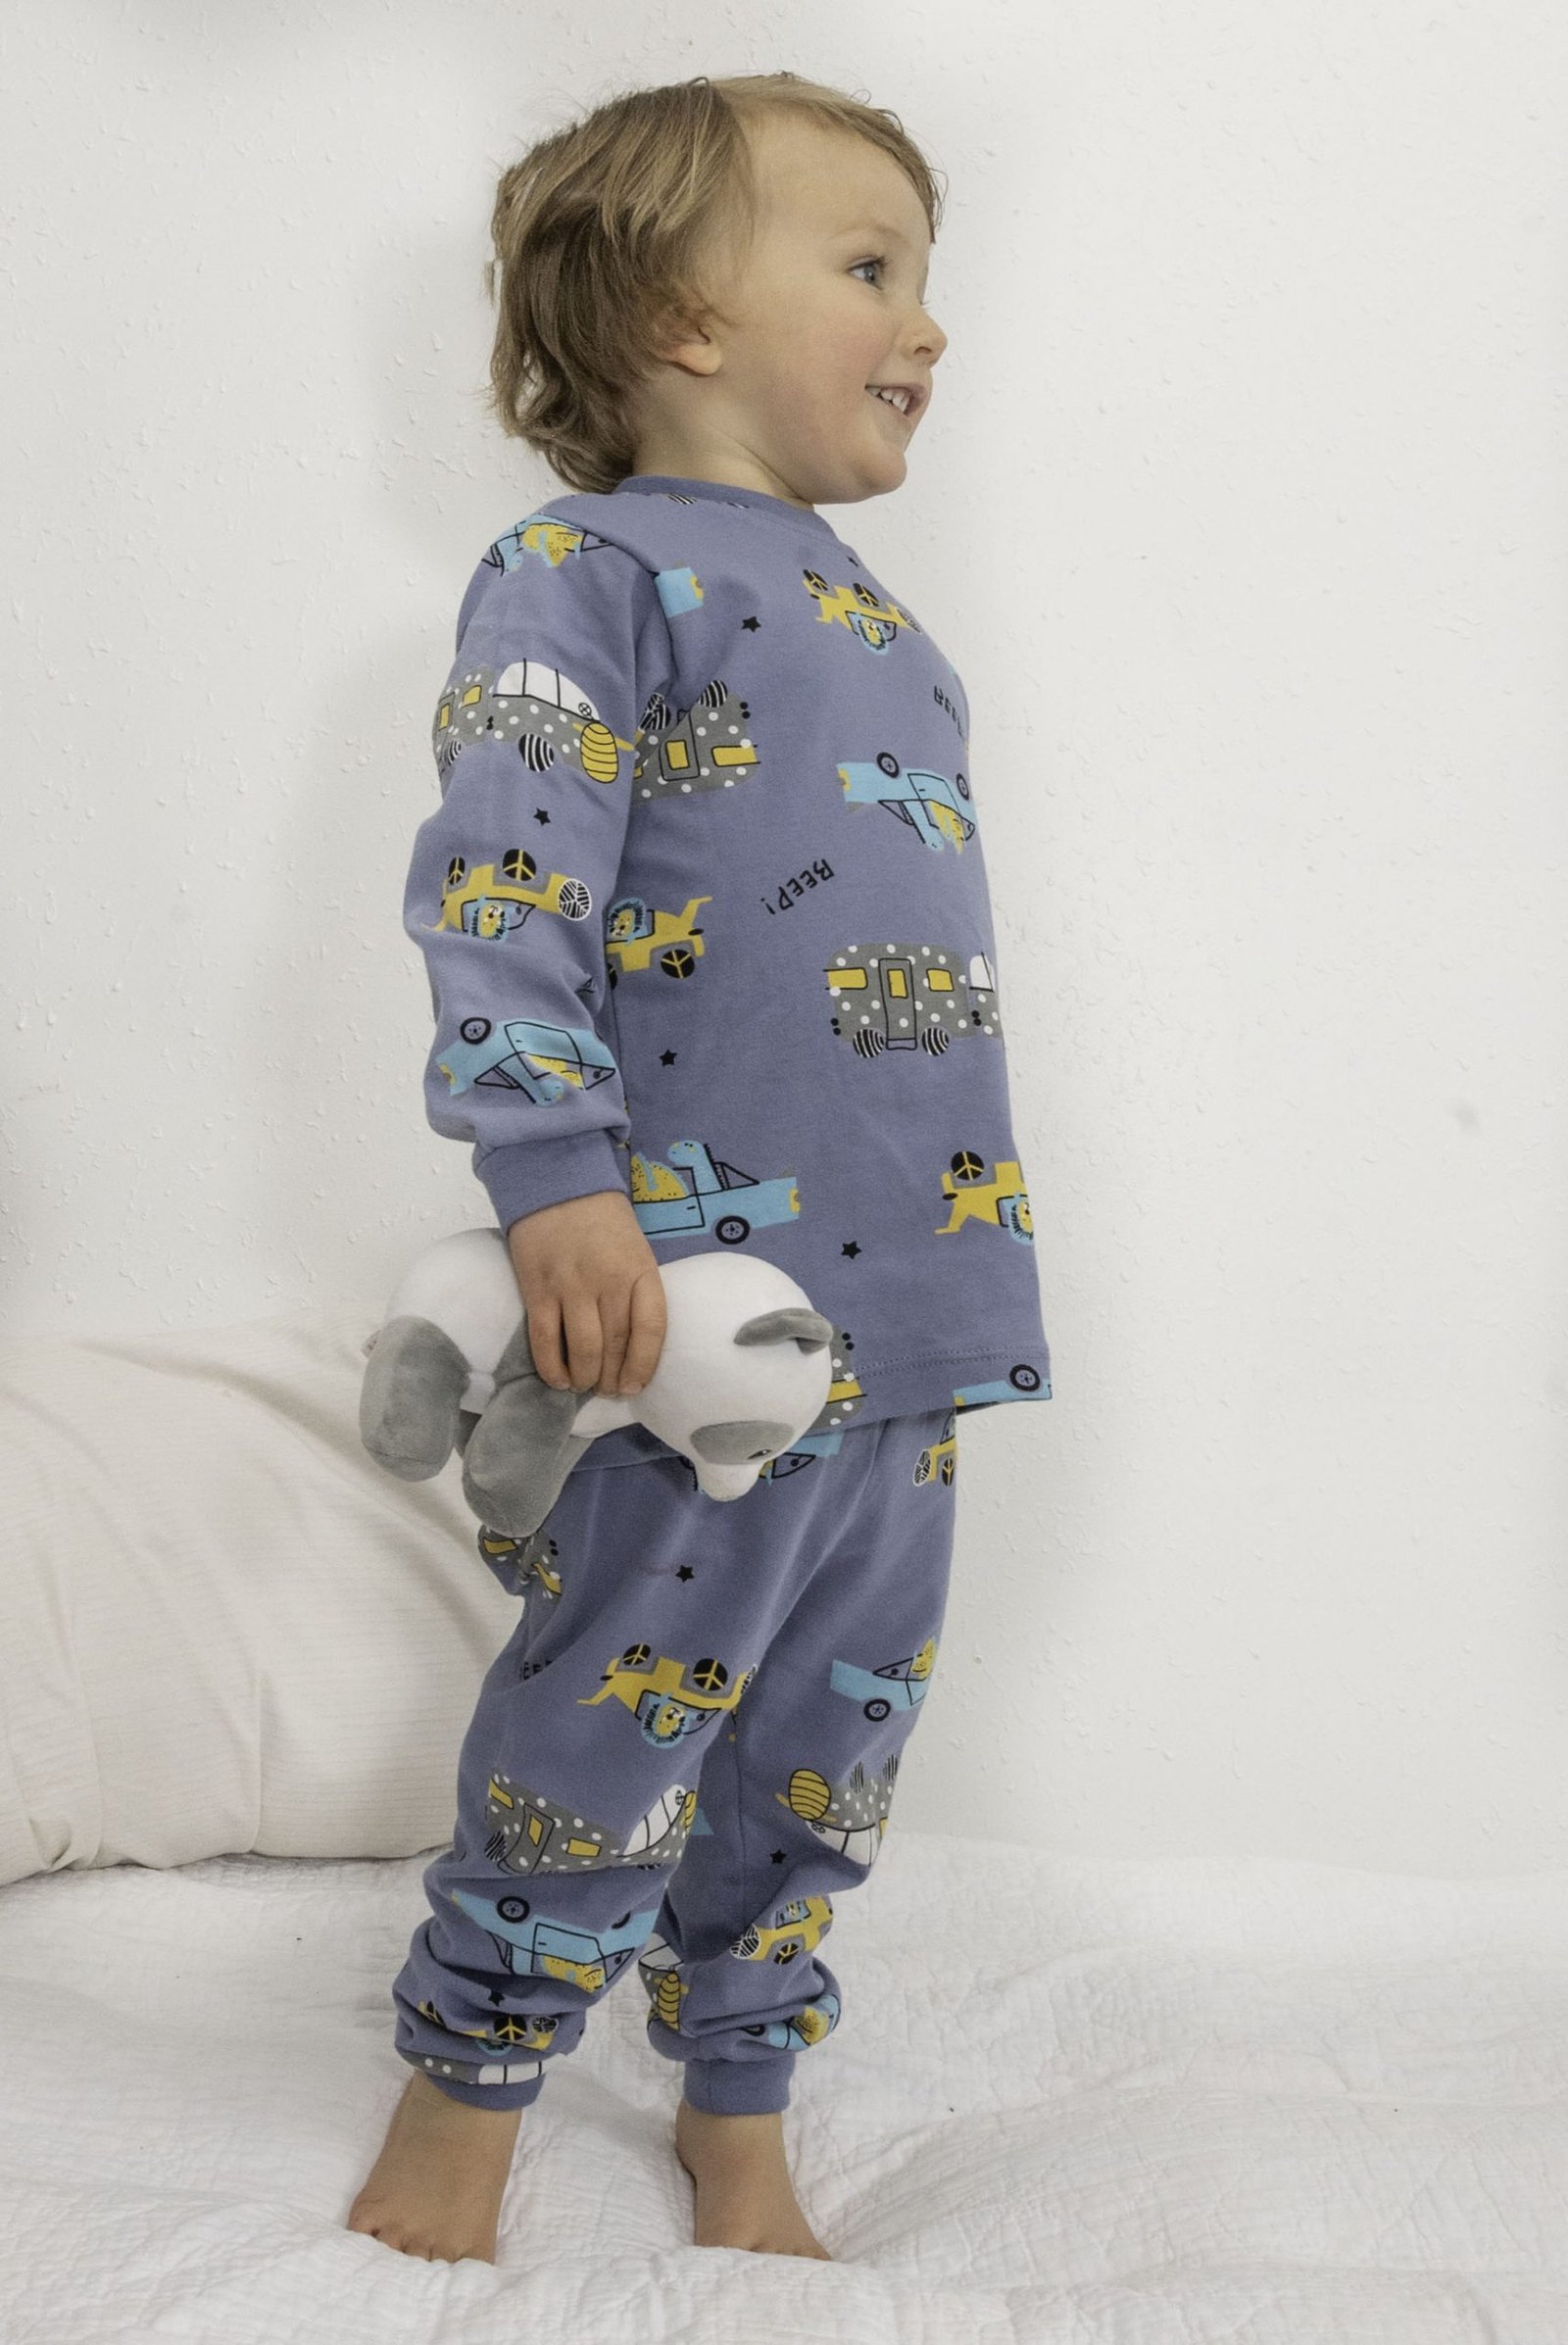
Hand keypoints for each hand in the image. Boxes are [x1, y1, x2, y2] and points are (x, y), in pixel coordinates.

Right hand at [505, 1188, 666, 1398]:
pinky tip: (557, 1379)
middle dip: (612, 1378)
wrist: (558, 1182)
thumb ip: (636, 1292)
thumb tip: (631, 1345)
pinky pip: (545, 1339)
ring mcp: (571, 1285)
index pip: (651, 1329)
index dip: (644, 1365)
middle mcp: (609, 1280)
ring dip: (584, 1378)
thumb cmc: (603, 1221)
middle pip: (616, 1345)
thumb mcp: (636, 1251)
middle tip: (606, 1391)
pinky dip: (551, 1367)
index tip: (634, 1386)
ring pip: (583, 1348)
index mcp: (641, 1270)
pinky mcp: (537, 1288)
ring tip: (583, 1385)